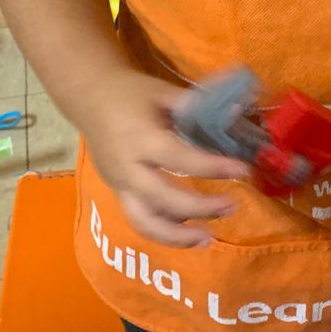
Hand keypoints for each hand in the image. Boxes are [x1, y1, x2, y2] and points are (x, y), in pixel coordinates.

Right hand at [82, 71, 251, 248]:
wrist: (87, 97)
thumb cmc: (130, 93)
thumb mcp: (163, 92)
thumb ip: (197, 106)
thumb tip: (236, 111)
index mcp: (140, 138)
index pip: (181, 159)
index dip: (213, 167)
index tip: (243, 170)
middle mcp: (127, 168)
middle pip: (163, 200)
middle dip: (200, 208)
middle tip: (232, 206)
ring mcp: (119, 185)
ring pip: (144, 222)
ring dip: (176, 237)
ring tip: (208, 239)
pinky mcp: (117, 193)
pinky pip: (140, 219)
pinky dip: (164, 230)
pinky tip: (189, 231)